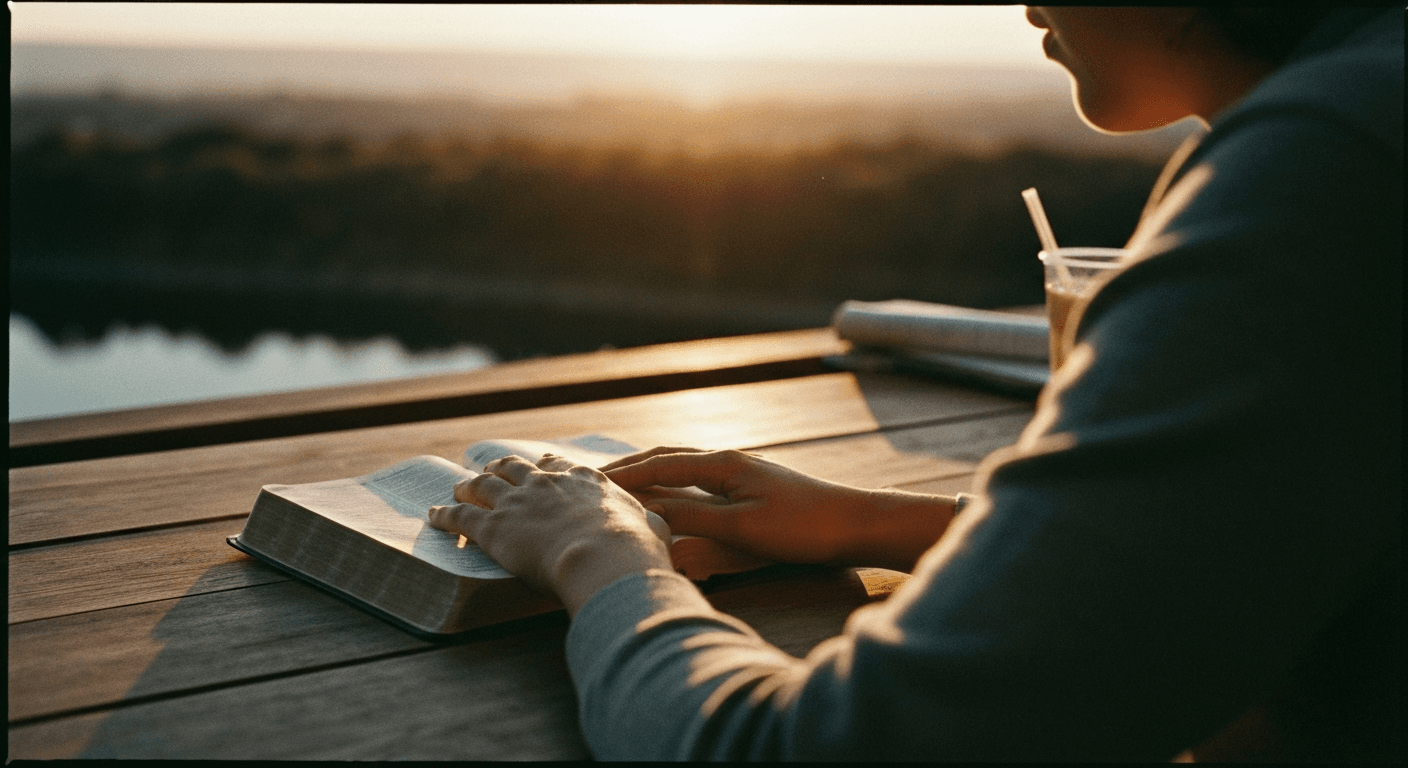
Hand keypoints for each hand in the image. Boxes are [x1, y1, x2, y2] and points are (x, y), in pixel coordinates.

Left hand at [428, 454, 672, 615]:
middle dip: (499, 467)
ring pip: (482, 485)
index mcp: (584, 480)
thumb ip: (649, 523)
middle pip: (514, 467)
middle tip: (489, 470)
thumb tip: (656, 526)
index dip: (544, 467)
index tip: (538, 467)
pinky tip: (433, 516)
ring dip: (467, 486)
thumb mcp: (653, 528)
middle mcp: (546, 483)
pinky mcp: (493, 526)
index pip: (559, 466)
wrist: (604, 557)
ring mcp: (517, 501)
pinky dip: (444, 515)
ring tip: (456, 488)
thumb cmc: (635, 548)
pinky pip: (460, 517)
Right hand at [603, 447, 960, 571]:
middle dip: (629, 469)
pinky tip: (669, 498)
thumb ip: (691, 517)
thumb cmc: (802, 527)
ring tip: (620, 487)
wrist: (855, 525)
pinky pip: (698, 481)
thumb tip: (645, 510)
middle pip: (666, 458)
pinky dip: (673, 485)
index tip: (588, 484)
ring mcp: (741, 472)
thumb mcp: (741, 527)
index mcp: (722, 464)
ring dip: (650, 474)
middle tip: (593, 481)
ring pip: (682, 467)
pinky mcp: (751, 488)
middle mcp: (728, 460)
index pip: (658, 465)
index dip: (621, 476)